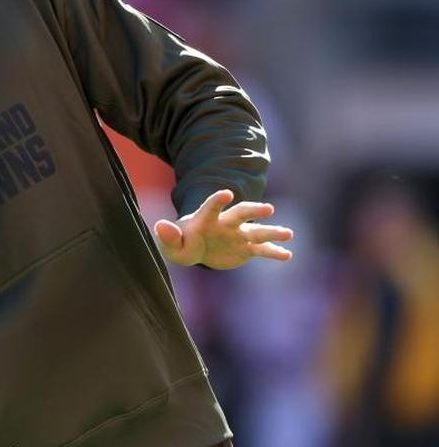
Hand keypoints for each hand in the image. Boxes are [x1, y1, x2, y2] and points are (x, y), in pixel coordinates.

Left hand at [154, 189, 293, 268]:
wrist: (197, 250)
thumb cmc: (182, 244)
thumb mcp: (172, 245)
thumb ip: (168, 236)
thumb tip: (160, 225)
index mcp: (206, 219)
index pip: (211, 206)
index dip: (217, 199)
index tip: (226, 193)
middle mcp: (226, 223)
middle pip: (241, 213)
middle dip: (254, 210)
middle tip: (268, 208)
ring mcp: (238, 235)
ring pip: (257, 231)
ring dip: (272, 231)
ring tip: (288, 234)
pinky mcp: (246, 249)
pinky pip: (262, 250)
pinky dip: (274, 252)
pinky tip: (287, 254)